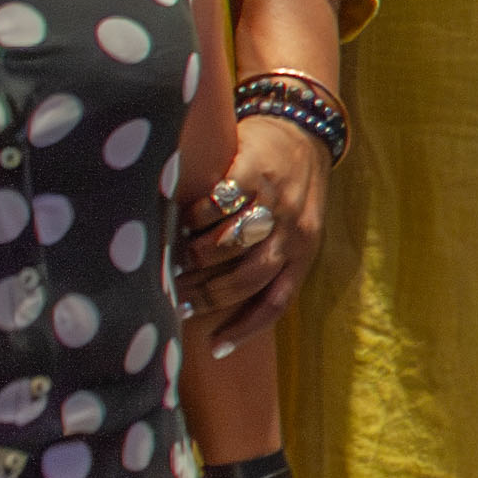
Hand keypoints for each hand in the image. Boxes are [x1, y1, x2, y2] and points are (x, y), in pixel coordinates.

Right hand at [186, 110, 329, 350]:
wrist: (303, 129)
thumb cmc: (292, 189)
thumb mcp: (297, 228)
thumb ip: (270, 260)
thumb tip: (221, 300)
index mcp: (303, 253)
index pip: (276, 303)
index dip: (245, 330)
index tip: (215, 348)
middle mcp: (293, 231)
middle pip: (247, 278)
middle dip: (208, 296)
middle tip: (176, 300)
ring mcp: (274, 200)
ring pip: (231, 243)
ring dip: (197, 257)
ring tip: (174, 263)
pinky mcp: (254, 170)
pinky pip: (222, 202)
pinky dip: (198, 216)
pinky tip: (183, 222)